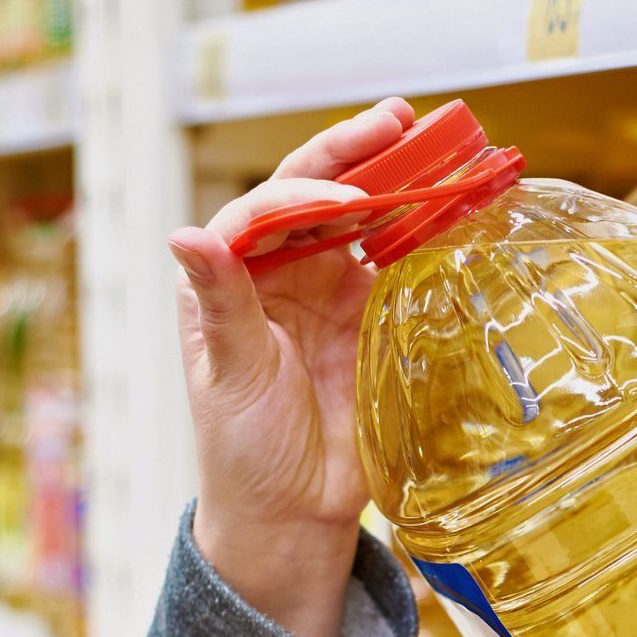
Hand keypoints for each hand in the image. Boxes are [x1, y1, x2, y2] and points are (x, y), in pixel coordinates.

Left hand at [168, 98, 416, 636]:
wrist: (294, 514)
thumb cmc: (242, 450)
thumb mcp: (229, 375)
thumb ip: (221, 303)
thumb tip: (186, 235)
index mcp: (231, 277)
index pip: (268, 207)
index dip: (307, 190)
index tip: (348, 198)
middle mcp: (280, 273)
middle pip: (319, 193)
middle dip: (359, 155)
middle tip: (402, 122)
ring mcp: (328, 294)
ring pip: (364, 221)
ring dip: (397, 183)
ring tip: (434, 151)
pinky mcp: (371, 321)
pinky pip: (398, 265)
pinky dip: (423, 235)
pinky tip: (450, 212)